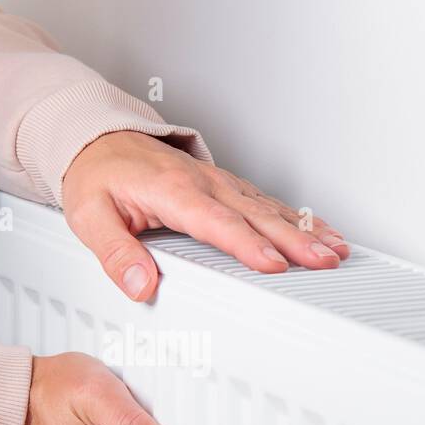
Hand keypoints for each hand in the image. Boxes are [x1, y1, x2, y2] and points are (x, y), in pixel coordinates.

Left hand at [61, 130, 347, 300]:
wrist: (98, 140)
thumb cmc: (96, 177)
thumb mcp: (89, 217)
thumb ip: (116, 253)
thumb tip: (139, 284)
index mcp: (172, 191)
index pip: (217, 223)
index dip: (247, 245)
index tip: (272, 264)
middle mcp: (202, 183)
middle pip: (256, 216)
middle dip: (294, 240)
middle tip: (324, 261)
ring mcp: (217, 182)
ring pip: (269, 207)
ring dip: (305, 229)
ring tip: (335, 250)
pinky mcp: (224, 186)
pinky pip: (266, 202)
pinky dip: (297, 217)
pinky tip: (318, 230)